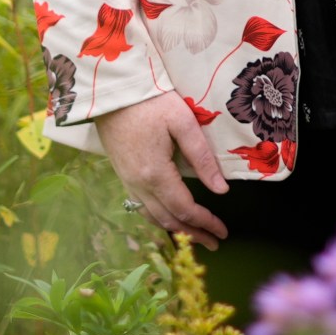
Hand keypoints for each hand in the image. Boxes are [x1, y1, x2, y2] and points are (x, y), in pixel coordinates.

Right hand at [94, 91, 230, 248]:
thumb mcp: (182, 123)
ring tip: (196, 236)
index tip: (223, 232)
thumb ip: (202, 157)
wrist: (112, 92)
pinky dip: (158, 218)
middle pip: (168, 219)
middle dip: (194, 234)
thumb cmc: (151, 101)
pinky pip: (141, 206)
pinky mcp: (122, 174)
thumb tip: (221, 190)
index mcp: (155, 173)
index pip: (184, 209)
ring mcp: (127, 181)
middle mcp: (138, 184)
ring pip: (152, 216)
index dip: (205, 223)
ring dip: (176, 229)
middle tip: (215, 242)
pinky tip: (169, 218)